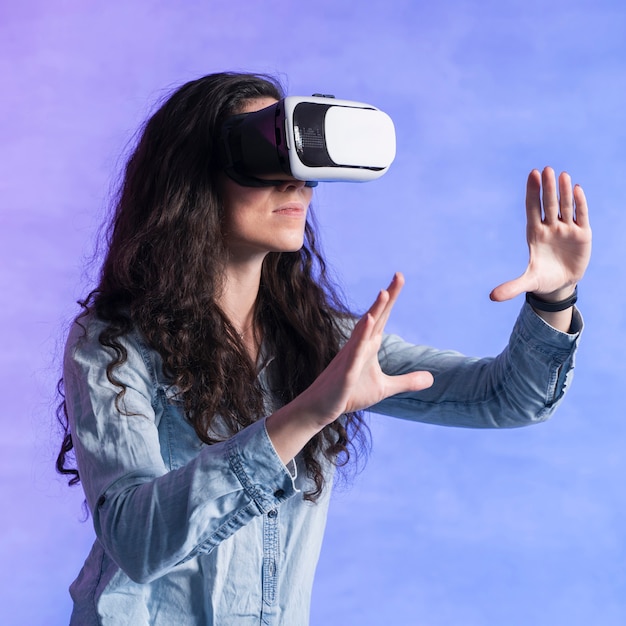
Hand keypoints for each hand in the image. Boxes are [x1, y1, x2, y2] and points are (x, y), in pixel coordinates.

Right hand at [266, 274, 433, 462]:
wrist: (321, 407)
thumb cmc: (349, 394)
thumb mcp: (384, 388)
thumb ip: (407, 381)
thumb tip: (432, 378)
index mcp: (369, 345)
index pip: (383, 317)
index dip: (391, 298)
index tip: (399, 278)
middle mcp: (360, 345)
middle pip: (376, 316)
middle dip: (388, 296)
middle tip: (399, 275)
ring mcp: (351, 356)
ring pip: (364, 329)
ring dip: (374, 311)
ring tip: (384, 293)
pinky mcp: (346, 371)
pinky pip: (355, 351)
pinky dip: (361, 335)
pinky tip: (368, 321)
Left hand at [490, 167, 591, 302]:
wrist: (561, 284)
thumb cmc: (541, 279)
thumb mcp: (527, 283)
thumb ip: (512, 287)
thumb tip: (492, 298)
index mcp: (535, 234)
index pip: (533, 209)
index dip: (533, 193)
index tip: (532, 175)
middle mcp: (550, 227)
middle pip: (549, 204)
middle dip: (548, 188)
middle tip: (546, 169)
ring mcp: (566, 229)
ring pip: (565, 206)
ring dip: (564, 191)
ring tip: (563, 175)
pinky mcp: (582, 235)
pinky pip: (581, 215)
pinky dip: (580, 203)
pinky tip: (577, 189)